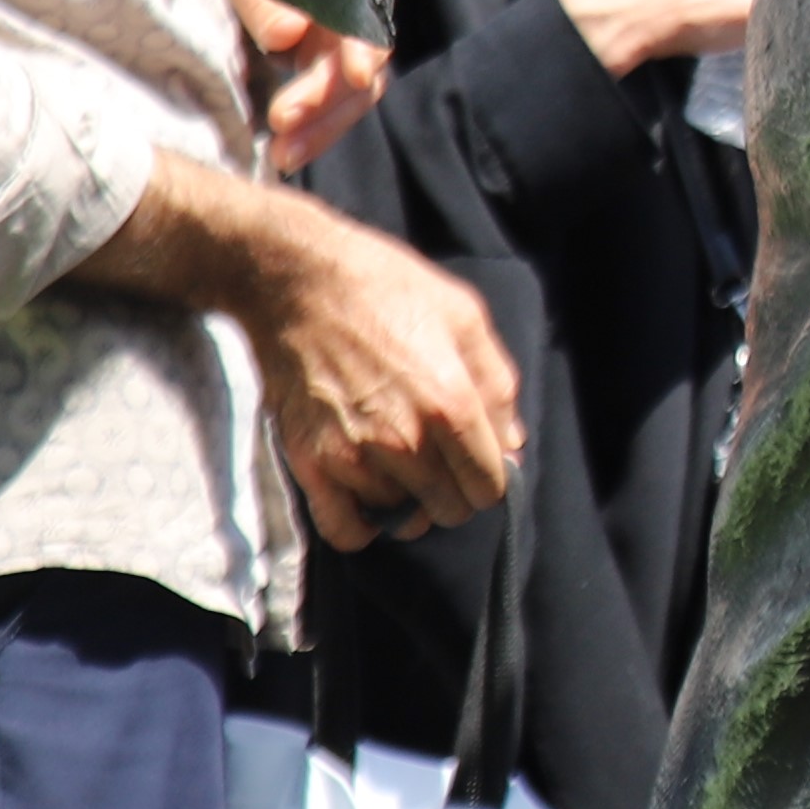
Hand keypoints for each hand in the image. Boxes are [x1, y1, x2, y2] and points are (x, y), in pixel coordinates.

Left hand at [227, 0, 385, 176]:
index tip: (357, 74)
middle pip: (360, 77)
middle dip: (327, 106)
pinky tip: (282, 153)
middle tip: (282, 124)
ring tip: (281, 157)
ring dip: (319, 131)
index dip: (365, 50)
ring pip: (346, 101)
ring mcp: (332, 53)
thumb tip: (288, 35)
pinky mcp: (312, 74)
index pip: (365, 27)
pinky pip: (322, 111)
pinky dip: (307, 133)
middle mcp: (347, 26)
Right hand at [232, 197, 523, 549]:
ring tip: (403, 468)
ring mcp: (354, 455)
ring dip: (409, 502)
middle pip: (448, 509)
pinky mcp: (310, 461)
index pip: (488, 487)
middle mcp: (405, 439)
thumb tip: (511, 443)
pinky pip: (344, 528)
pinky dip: (363, 526)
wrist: (298, 280)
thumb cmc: (387, 288)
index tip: (477, 464)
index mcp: (451, 404)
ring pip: (401, 517)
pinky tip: (372, 502)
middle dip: (454, 493)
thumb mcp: (465, 317)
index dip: (490, 480)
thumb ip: (498, 385)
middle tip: (441, 464)